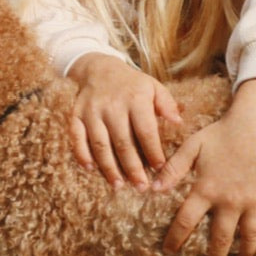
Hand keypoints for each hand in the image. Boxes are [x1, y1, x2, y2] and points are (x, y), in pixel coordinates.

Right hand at [66, 53, 180, 187]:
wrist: (99, 68)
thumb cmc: (131, 84)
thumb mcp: (153, 86)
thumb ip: (167, 104)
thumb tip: (179, 121)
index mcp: (135, 99)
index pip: (146, 131)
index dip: (153, 152)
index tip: (160, 169)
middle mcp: (112, 106)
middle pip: (123, 143)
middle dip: (133, 168)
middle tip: (141, 187)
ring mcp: (91, 111)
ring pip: (100, 145)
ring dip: (109, 167)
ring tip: (119, 185)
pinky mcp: (76, 115)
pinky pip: (77, 138)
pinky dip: (82, 154)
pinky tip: (90, 169)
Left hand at [160, 79, 255, 255]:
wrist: (255, 125)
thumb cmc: (219, 134)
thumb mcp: (191, 147)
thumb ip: (171, 169)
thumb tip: (152, 189)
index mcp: (206, 189)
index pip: (186, 221)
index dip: (176, 238)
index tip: (168, 252)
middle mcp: (230, 201)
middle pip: (221, 238)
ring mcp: (253, 201)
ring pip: (250, 236)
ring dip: (245, 255)